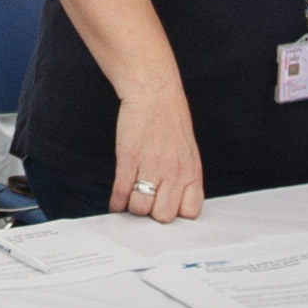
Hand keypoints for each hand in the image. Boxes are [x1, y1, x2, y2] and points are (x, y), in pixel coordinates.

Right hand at [109, 85, 206, 221]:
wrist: (154, 92)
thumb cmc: (171, 118)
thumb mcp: (188, 150)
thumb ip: (185, 176)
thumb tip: (175, 200)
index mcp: (192, 171)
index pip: (190, 212)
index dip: (177, 214)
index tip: (167, 209)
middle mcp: (174, 173)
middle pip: (163, 216)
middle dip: (153, 213)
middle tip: (147, 203)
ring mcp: (151, 167)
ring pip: (140, 208)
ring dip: (133, 207)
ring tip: (132, 198)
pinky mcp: (129, 159)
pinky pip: (122, 192)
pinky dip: (116, 202)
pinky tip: (116, 202)